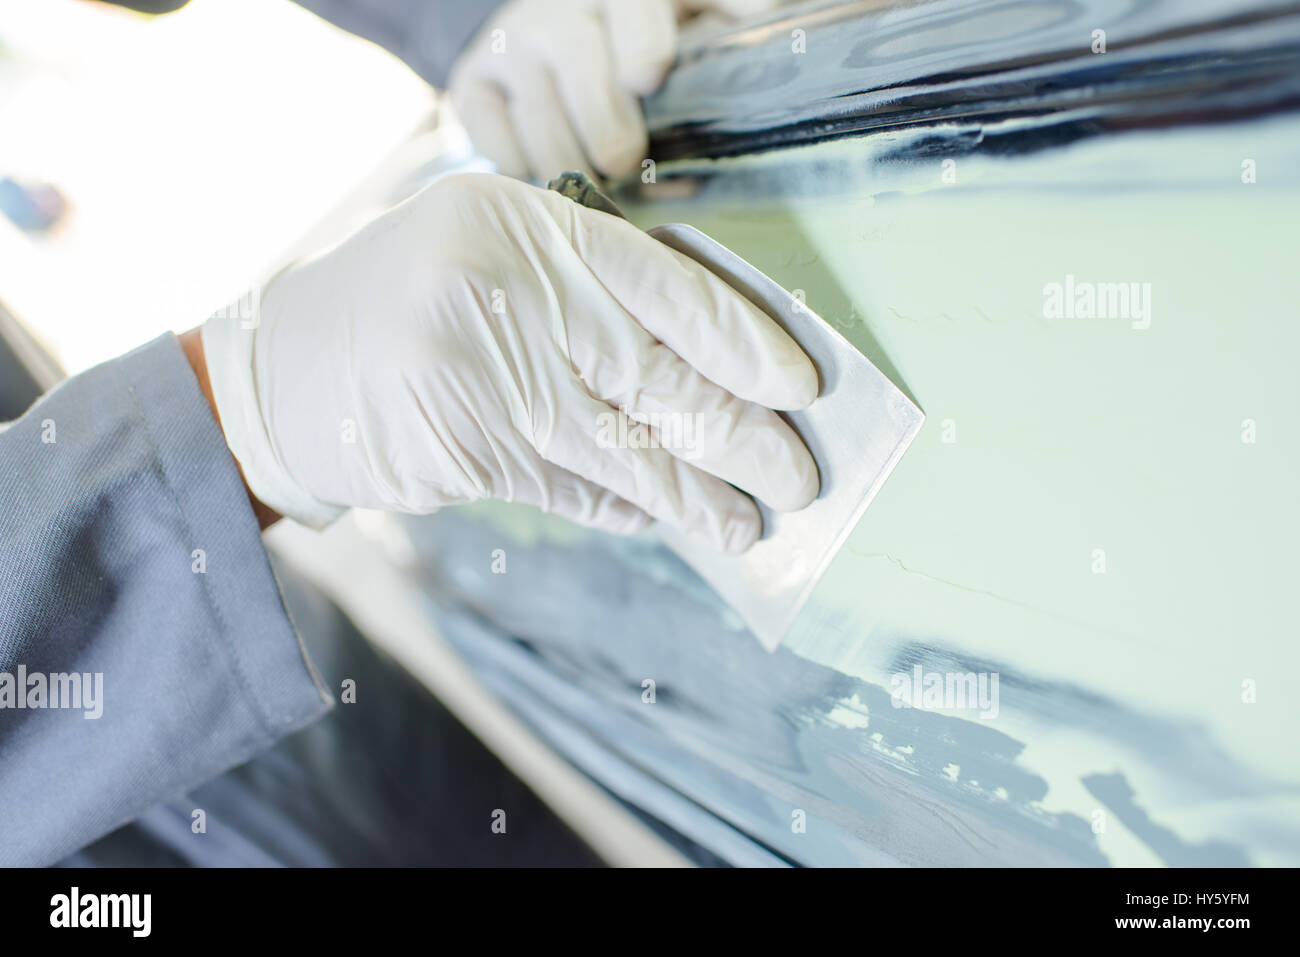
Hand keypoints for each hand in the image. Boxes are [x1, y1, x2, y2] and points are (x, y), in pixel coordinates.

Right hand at [199, 173, 817, 552]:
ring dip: (691, 496)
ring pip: (618, 446)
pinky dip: (621, 506)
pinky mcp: (456, 448)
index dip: (741, 342)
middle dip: (735, 435)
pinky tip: (662, 520)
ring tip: (745, 529)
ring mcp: (472, 373)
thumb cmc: (409, 302)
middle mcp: (500, 290)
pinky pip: (567, 486)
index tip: (801, 387)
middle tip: (796, 478)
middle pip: (652, 374)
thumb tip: (705, 368)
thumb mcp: (493, 255)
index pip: (663, 286)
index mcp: (522, 224)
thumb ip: (584, 292)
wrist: (282, 371)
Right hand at [448, 0, 776, 181]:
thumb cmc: (641, 34)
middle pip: (584, 82)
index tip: (649, 78)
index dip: (641, 46)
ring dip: (577, 168)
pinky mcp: (472, 82)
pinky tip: (552, 165)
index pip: (630, 8)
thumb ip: (731, 13)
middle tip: (628, 162)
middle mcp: (555, 10)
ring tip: (599, 178)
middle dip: (613, 136)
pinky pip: (500, 145)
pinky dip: (529, 169)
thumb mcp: (691, 9)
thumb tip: (769, 25)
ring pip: (544, 128)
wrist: (551, 29)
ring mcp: (509, 46)